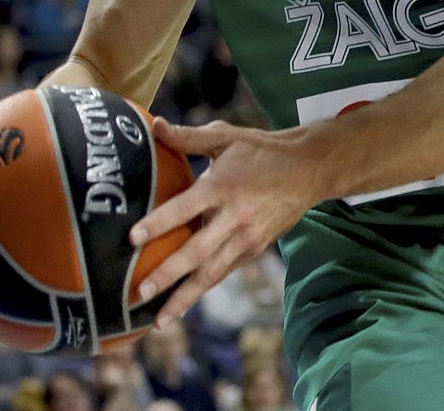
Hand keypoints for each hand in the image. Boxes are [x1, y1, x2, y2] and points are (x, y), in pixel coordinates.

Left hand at [128, 118, 320, 329]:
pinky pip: (225, 273)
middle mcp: (235, 216)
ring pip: (212, 273)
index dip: (158, 223)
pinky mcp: (256, 248)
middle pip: (197, 251)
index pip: (185, 208)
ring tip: (158, 319)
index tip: (133, 238)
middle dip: (168, 274)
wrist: (310, 168)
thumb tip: (153, 125)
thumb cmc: (262, 150)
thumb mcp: (228, 137)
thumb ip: (189, 136)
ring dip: (184, 297)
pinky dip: (203, 290)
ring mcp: (247, 237)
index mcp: (223, 186)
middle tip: (140, 292)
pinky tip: (182, 305)